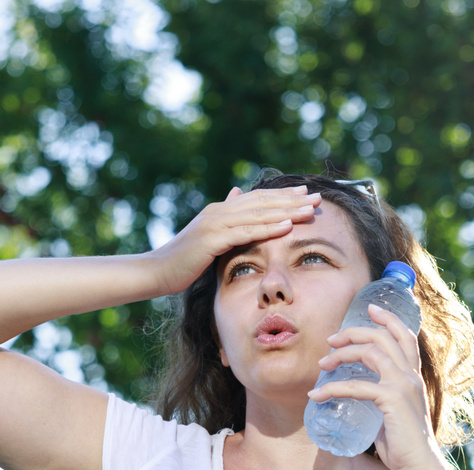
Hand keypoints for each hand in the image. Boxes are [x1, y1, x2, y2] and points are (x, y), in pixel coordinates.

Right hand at [149, 186, 320, 294]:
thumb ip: (225, 219)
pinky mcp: (212, 239)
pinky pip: (246, 232)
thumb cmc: (182, 261)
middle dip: (292, 200)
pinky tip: (287, 226)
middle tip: (317, 197)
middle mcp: (219, 211)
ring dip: (287, 211)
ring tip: (310, 209)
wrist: (156, 271)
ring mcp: (215, 223)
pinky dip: (268, 227)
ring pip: (258, 214)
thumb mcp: (207, 238)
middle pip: (262, 202)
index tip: (305, 194)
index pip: (257, 199)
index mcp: (220, 211)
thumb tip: (236, 194)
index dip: (282, 196)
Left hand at [307, 304, 447, 469]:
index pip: (405, 336)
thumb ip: (381, 400)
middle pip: (383, 336)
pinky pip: (356, 386)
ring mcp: (403, 385)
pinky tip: (316, 395)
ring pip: (370, 352)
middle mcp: (411, 375)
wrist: (420, 467)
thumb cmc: (405, 446)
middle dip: (354, 331)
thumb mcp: (394, 414)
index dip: (388, 318)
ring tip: (322, 363)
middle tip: (331, 340)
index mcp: (414, 377)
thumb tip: (358, 398)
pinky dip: (332, 388)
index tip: (369, 308)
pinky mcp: (392, 399)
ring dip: (341, 354)